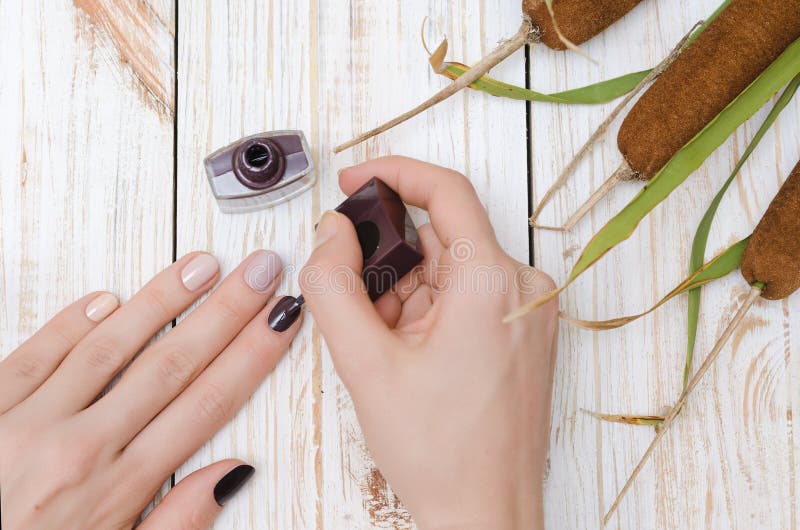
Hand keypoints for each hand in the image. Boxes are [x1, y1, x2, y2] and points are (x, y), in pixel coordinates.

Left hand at [0, 250, 301, 528]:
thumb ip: (178, 521)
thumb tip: (232, 472)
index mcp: (117, 489)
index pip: (207, 404)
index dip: (252, 355)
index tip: (280, 320)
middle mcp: (78, 448)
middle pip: (172, 364)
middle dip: (225, 311)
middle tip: (259, 272)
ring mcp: (26, 424)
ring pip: (109, 346)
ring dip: (162, 301)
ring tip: (201, 267)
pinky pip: (35, 354)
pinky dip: (72, 323)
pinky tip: (108, 298)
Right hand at [300, 156, 557, 529]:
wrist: (487, 515)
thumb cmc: (441, 452)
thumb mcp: (365, 364)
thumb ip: (332, 284)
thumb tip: (331, 230)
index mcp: (493, 283)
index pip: (446, 190)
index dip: (393, 173)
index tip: (355, 182)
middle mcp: (523, 288)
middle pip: (441, 238)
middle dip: (388, 261)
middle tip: (357, 303)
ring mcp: (529, 311)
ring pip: (451, 269)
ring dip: (407, 293)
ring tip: (388, 349)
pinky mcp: (524, 332)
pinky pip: (469, 295)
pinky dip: (430, 310)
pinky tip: (413, 354)